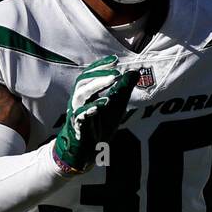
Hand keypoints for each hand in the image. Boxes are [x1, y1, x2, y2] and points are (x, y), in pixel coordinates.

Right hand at [53, 56, 138, 174]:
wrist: (87, 151)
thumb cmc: (99, 126)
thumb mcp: (116, 106)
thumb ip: (124, 90)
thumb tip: (135, 72)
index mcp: (87, 94)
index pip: (91, 75)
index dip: (101, 66)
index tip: (115, 60)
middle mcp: (78, 101)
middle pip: (83, 81)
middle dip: (99, 74)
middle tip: (116, 71)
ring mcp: (76, 113)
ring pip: (81, 94)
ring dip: (96, 86)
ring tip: (112, 81)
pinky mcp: (77, 126)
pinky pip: (81, 115)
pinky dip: (92, 108)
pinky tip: (104, 103)